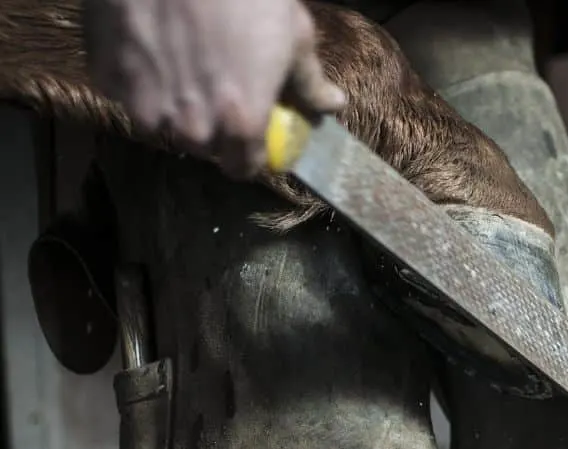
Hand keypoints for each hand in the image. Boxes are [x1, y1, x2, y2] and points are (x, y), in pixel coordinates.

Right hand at [82, 0, 346, 177]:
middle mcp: (190, 126)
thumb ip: (309, 81)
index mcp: (241, 124)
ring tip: (183, 64)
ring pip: (159, 124)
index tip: (252, 133)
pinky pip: (124, 92)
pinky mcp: (107, 76)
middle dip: (212, 127)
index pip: (242, 168)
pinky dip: (137, 77)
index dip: (249, 153)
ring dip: (172, 106)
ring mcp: (143, 104)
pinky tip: (151, 45)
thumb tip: (332, 105)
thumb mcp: (294, 34)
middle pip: (201, 147)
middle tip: (218, 89)